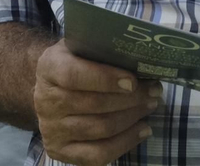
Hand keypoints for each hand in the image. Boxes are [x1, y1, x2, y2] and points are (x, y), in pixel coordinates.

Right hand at [33, 42, 160, 165]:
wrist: (52, 87)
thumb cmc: (77, 62)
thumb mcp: (83, 45)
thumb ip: (103, 48)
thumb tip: (140, 57)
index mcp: (49, 67)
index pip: (73, 76)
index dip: (105, 79)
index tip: (133, 81)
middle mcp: (45, 100)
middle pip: (94, 104)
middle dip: (131, 99)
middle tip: (154, 91)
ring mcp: (51, 129)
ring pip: (100, 128)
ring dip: (132, 117)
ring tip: (150, 105)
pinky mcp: (59, 151)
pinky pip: (97, 154)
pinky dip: (125, 142)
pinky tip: (142, 129)